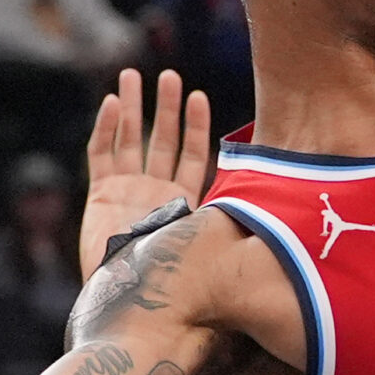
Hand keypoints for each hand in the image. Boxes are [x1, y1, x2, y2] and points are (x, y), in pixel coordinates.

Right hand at [81, 67, 210, 280]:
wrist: (127, 300)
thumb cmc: (168, 279)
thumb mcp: (204, 243)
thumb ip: (224, 221)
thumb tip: (274, 214)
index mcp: (182, 201)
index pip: (191, 154)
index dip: (195, 126)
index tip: (200, 97)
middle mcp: (154, 192)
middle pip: (161, 139)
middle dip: (165, 107)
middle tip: (169, 76)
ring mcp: (125, 191)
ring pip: (129, 139)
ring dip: (131, 107)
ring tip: (132, 75)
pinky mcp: (100, 196)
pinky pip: (100, 155)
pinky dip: (104, 129)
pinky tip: (109, 103)